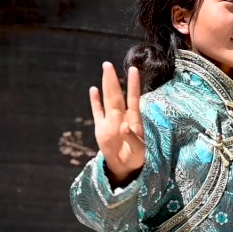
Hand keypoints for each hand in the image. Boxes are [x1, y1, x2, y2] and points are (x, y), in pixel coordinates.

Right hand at [89, 62, 144, 184]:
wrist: (125, 167)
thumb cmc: (137, 158)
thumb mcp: (139, 151)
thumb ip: (133, 139)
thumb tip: (125, 125)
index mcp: (133, 120)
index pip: (133, 98)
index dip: (133, 85)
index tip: (134, 70)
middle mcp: (121, 117)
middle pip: (116, 95)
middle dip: (113, 79)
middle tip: (108, 64)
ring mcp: (110, 121)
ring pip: (107, 100)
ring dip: (105, 85)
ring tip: (104, 70)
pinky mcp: (101, 129)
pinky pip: (97, 112)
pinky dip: (95, 101)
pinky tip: (93, 90)